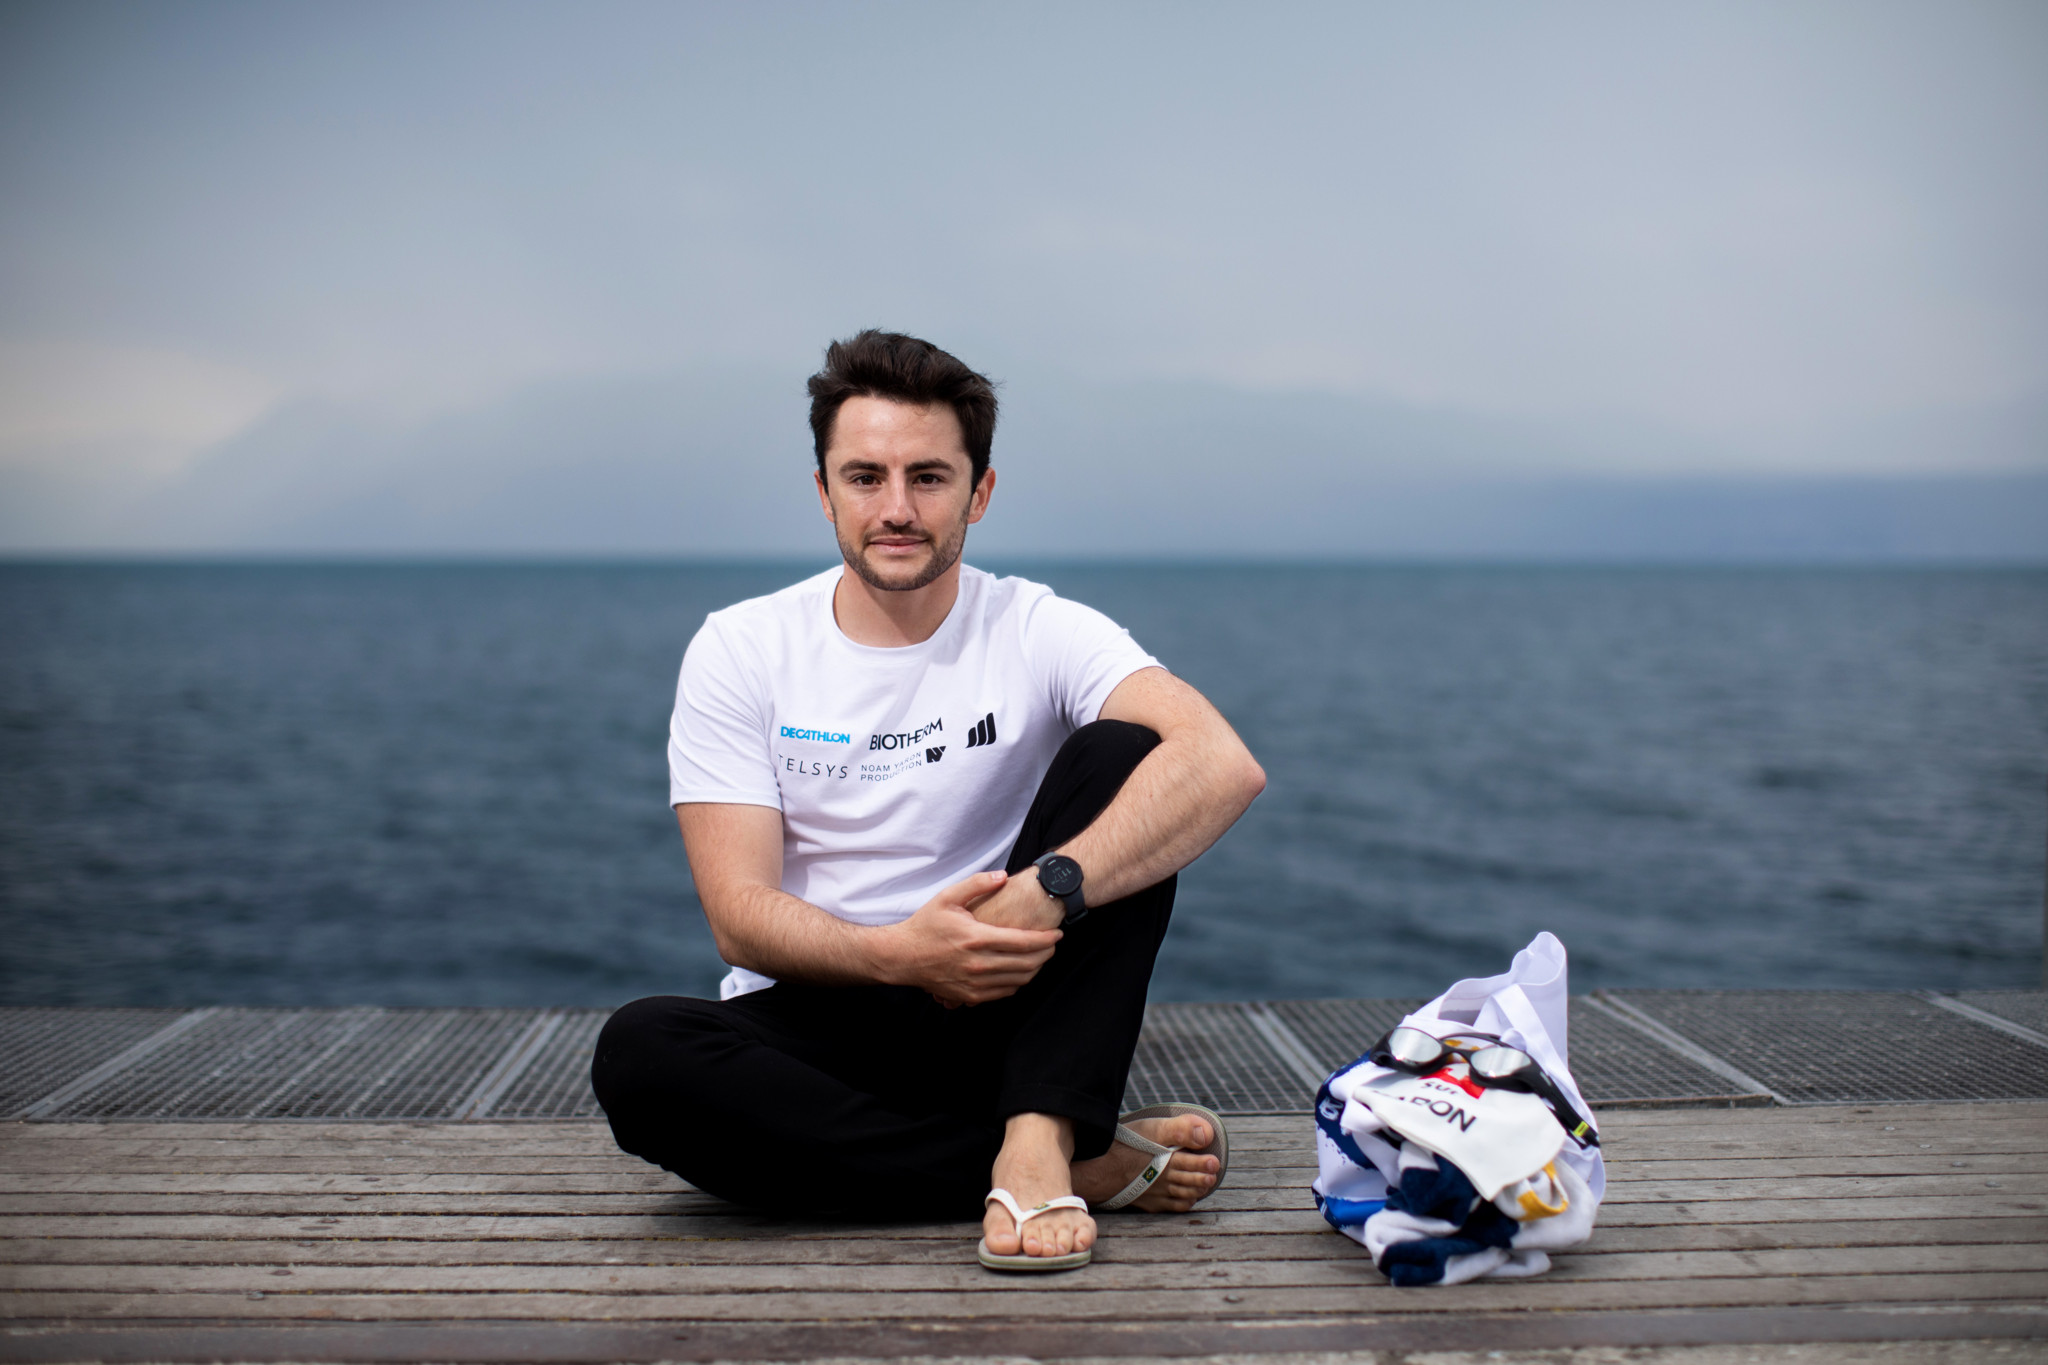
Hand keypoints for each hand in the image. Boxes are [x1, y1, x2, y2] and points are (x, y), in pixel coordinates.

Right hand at [875, 870, 1062, 1006]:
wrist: (901, 957)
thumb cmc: (925, 925)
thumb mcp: (947, 897)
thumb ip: (976, 884)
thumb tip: (1003, 876)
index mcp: (975, 938)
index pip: (1023, 942)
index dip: (1046, 939)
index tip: (1058, 933)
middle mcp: (977, 964)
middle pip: (1027, 964)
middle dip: (1047, 954)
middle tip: (1053, 944)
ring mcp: (974, 984)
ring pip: (1019, 981)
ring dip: (1036, 969)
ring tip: (1041, 956)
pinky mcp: (970, 996)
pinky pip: (1005, 992)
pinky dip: (1019, 982)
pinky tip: (1021, 970)